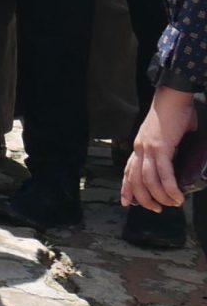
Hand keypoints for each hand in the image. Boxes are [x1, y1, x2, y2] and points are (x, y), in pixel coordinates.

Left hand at [122, 87, 198, 212]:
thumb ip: (167, 149)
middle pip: (135, 180)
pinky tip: (177, 197)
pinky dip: (170, 188)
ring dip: (160, 196)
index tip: (127, 203)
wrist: (173, 96)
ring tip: (172, 204)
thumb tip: (178, 162)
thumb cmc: (173, 113)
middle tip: (157, 209)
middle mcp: (139, 148)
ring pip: (148, 180)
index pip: (128, 171)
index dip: (126, 188)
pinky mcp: (161, 147)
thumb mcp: (165, 136)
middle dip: (145, 198)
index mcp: (139, 146)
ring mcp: (148, 148)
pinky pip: (163, 173)